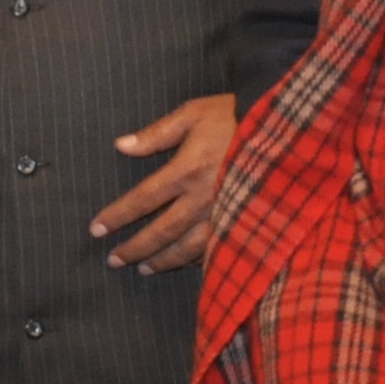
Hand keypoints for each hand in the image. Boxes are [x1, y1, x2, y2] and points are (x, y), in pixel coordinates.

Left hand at [91, 93, 237, 272]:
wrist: (288, 130)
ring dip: (163, 261)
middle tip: (113, 261)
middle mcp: (203, 198)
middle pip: (162, 231)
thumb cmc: (235, 117)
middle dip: (135, 248)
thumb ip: (156, 133)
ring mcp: (226, 214)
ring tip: (143, 270)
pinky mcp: (244, 222)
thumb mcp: (193, 114)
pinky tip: (184, 265)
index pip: (142, 199)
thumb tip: (121, 146)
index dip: (117, 216)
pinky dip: (196, 261)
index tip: (96, 230)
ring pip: (188, 247)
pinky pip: (217, 249)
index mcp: (187, 170)